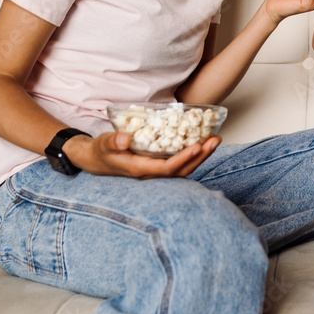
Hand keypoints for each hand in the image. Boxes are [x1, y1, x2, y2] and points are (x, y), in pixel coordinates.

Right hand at [67, 131, 219, 178]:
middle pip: (182, 170)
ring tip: (216, 139)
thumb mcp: (103, 144)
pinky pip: (181, 163)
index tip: (197, 146)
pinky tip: (205, 141)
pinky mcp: (160, 166)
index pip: (166, 169)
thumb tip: (125, 139)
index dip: (183, 159)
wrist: (97, 160)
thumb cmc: (102, 151)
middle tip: (215, 140)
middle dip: (200, 156)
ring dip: (202, 155)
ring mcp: (157, 172)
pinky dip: (195, 154)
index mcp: (140, 170)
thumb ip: (113, 141)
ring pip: (184, 167)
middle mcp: (152, 174)